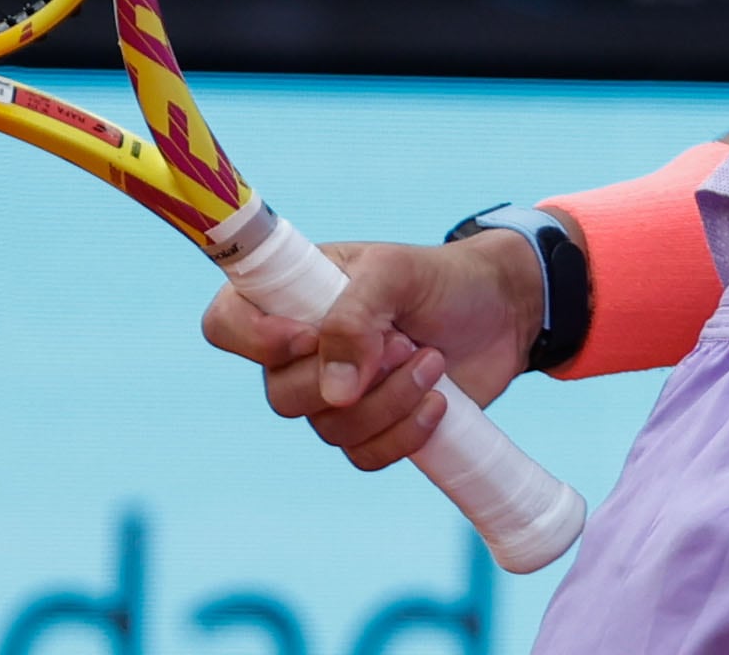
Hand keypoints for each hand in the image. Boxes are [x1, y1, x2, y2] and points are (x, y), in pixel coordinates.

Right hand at [198, 231, 542, 468]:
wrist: (501, 311)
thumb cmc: (441, 279)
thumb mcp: (398, 272)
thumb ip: (356, 316)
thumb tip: (333, 391)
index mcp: (292, 296)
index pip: (226, 323)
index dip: (253, 339)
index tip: (308, 337)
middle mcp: (301, 350)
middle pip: (282, 394)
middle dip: (352, 375)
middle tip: (404, 341)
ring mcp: (334, 394)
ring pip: (329, 428)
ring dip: (388, 401)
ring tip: (433, 362)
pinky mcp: (373, 429)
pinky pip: (364, 456)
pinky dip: (404, 434)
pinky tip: (439, 402)